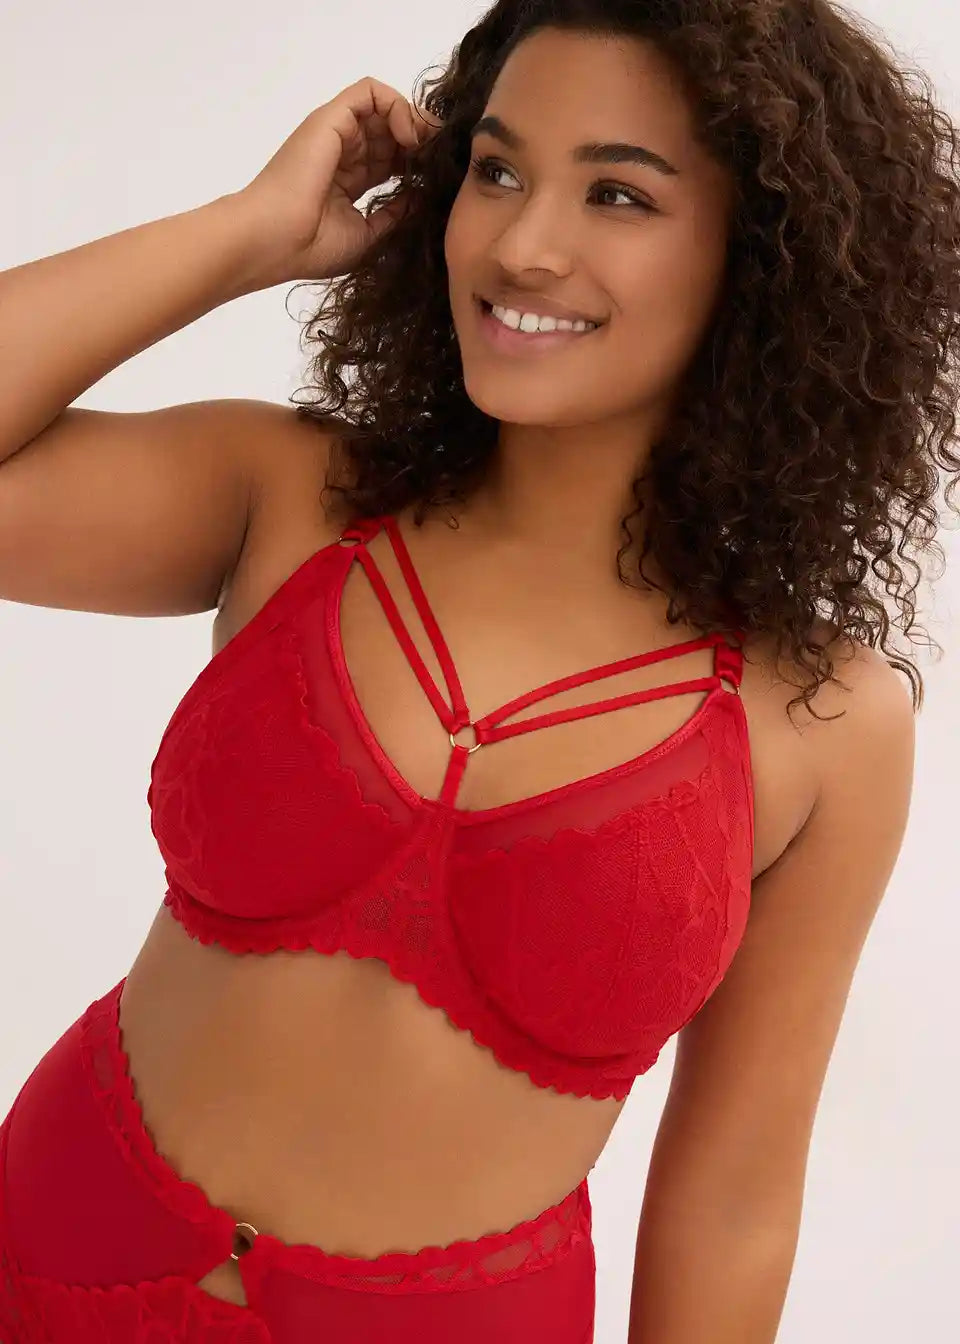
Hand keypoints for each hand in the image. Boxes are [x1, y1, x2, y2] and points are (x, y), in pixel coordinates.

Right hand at [236, 77, 440, 282]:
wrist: (274, 242)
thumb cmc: (312, 247)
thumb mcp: (367, 235)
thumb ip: (394, 214)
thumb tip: (421, 197)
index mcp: (346, 180)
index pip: (389, 158)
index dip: (416, 162)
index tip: (436, 179)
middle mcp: (341, 152)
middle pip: (390, 130)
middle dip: (422, 140)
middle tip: (441, 159)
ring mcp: (335, 133)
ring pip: (384, 108)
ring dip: (414, 122)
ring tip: (426, 149)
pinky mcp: (332, 119)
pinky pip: (370, 92)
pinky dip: (397, 106)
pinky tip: (408, 137)